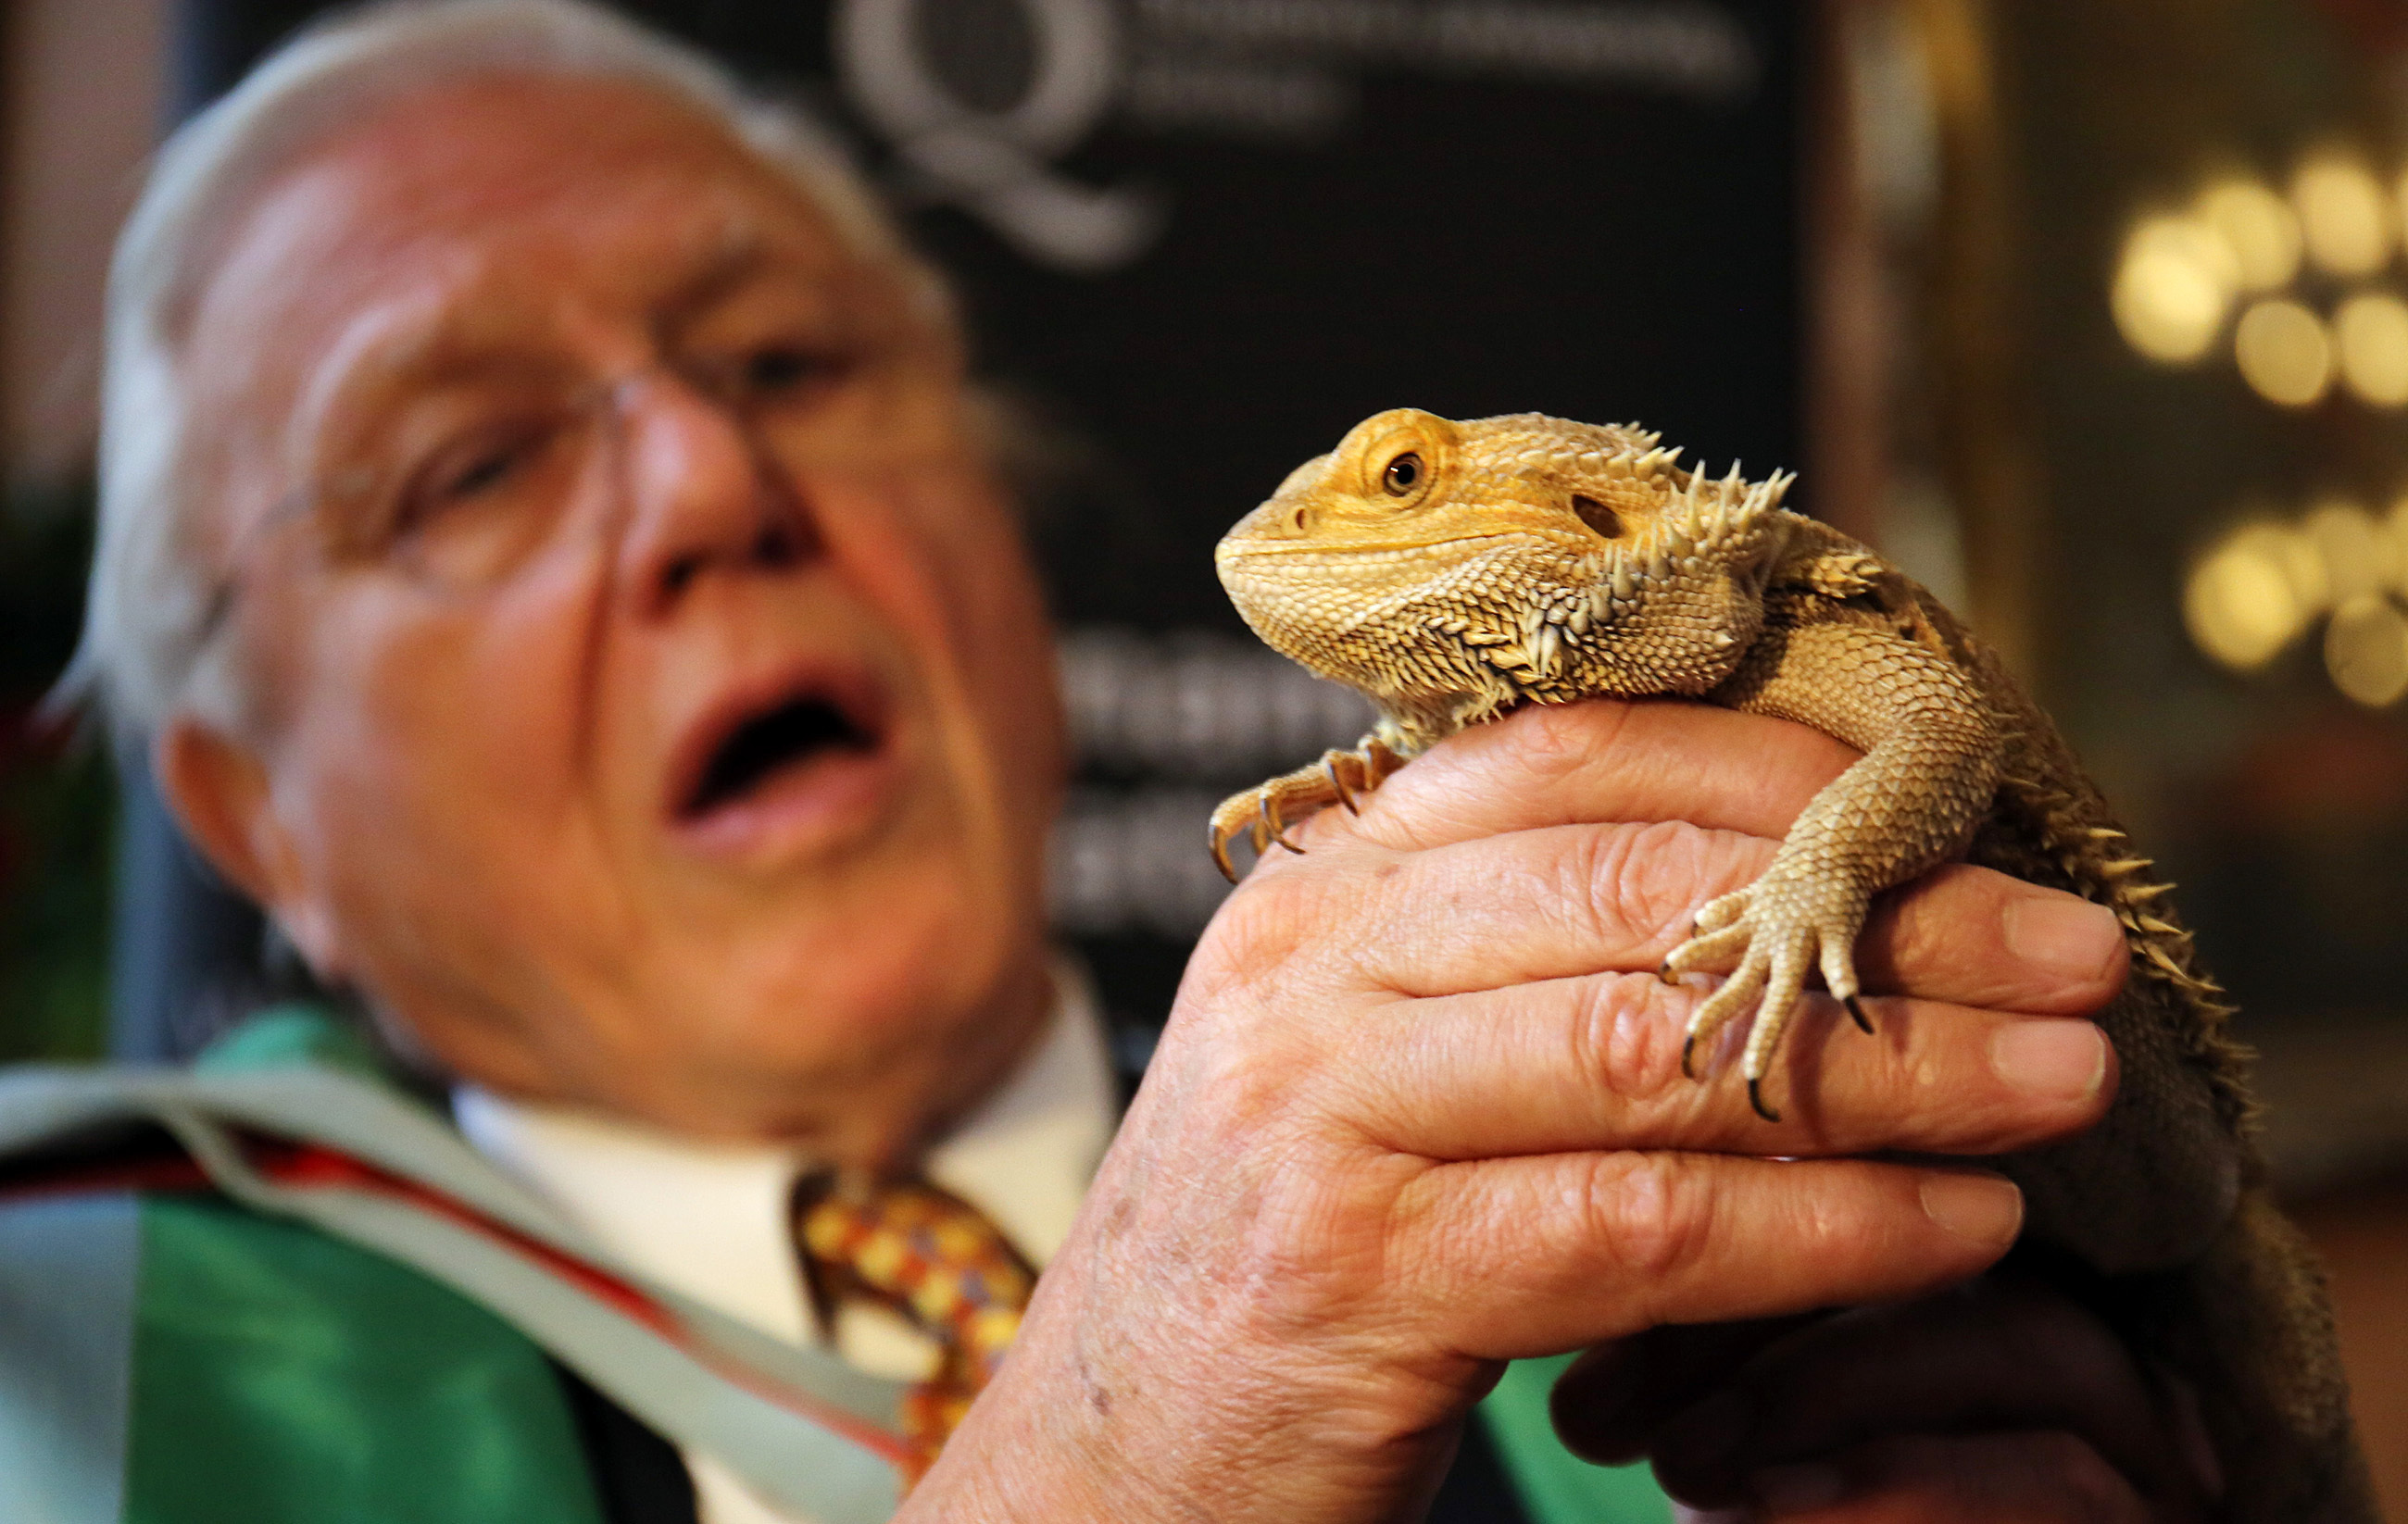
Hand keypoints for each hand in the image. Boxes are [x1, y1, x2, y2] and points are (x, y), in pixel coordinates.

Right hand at [909, 700, 2129, 1522]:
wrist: (1104, 1458)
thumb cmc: (1283, 1250)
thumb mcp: (1373, 1070)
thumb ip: (1514, 970)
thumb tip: (1786, 917)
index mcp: (1316, 890)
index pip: (1568, 759)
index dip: (1780, 775)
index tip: (1955, 817)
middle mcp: (1306, 969)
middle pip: (1638, 894)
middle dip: (1882, 917)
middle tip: (2072, 949)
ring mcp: (1315, 1112)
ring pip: (1653, 1050)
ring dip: (1892, 1068)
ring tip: (2060, 1081)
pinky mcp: (1354, 1276)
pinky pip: (1637, 1229)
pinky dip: (1824, 1229)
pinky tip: (1954, 1230)